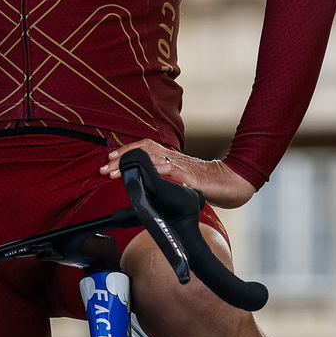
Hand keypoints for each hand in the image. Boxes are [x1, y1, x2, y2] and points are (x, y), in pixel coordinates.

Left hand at [100, 139, 254, 208]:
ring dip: (129, 163)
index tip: (110, 159)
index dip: (127, 151)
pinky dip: (149, 169)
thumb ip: (167, 181)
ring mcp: (181, 164)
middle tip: (104, 167)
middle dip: (121, 157)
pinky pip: (166, 168)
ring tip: (112, 172)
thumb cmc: (209, 184)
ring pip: (150, 156)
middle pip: (144, 149)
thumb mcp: (183, 181)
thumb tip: (149, 188)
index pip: (146, 148)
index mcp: (173, 158)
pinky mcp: (188, 174)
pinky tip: (138, 173)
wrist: (232, 183)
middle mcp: (174, 157)